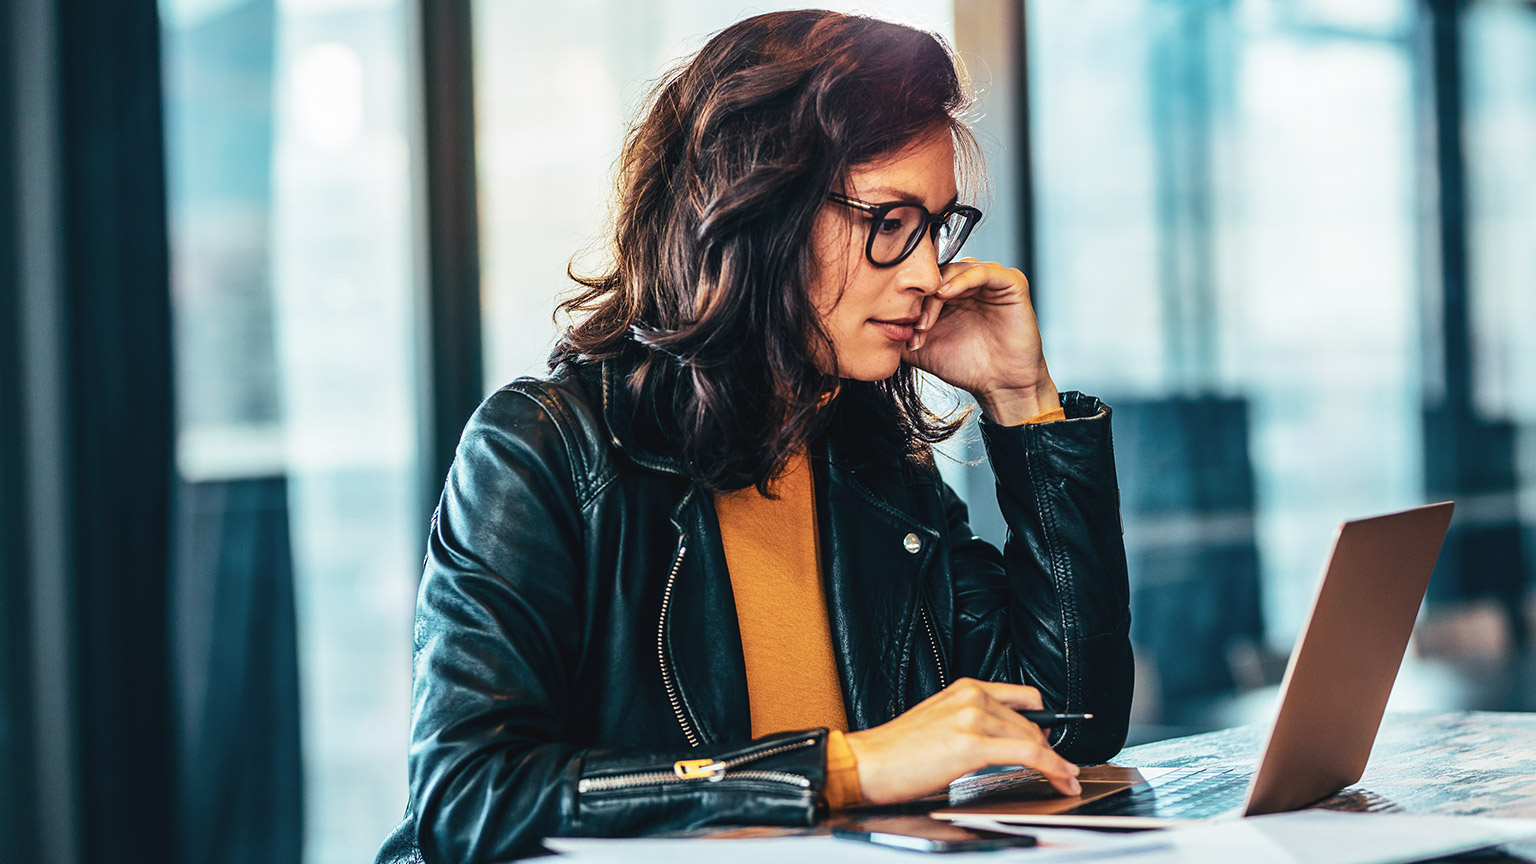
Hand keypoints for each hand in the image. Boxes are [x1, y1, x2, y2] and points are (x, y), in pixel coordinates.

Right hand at [842, 678, 1081, 804]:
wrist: (868, 763)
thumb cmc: (897, 752)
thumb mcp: (940, 723)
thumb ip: (972, 722)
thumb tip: (1004, 739)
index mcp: (964, 688)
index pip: (1023, 697)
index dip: (1046, 720)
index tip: (1057, 739)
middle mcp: (971, 696)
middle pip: (1032, 721)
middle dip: (1050, 748)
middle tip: (1060, 769)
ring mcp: (973, 717)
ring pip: (1034, 738)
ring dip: (1056, 761)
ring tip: (1065, 778)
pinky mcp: (973, 744)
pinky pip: (1029, 753)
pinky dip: (1052, 766)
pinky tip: (1061, 777)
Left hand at [903, 260, 1059, 424]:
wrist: (999, 386)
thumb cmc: (966, 367)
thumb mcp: (921, 348)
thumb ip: (899, 331)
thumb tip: (870, 324)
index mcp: (950, 294)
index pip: (924, 280)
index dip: (909, 299)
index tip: (900, 326)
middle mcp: (970, 284)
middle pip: (938, 272)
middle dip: (921, 297)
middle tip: (914, 325)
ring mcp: (991, 281)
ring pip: (956, 269)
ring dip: (936, 291)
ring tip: (927, 318)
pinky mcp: (1011, 283)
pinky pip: (984, 271)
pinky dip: (962, 279)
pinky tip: (945, 294)